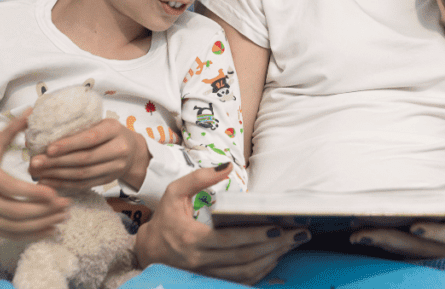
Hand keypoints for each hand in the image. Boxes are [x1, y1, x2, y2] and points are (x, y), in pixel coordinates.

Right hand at [0, 109, 70, 239]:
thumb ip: (11, 130)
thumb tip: (32, 109)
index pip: (10, 188)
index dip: (33, 193)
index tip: (55, 192)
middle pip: (14, 211)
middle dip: (43, 211)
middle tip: (66, 205)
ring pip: (14, 227)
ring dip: (41, 225)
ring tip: (63, 217)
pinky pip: (10, 236)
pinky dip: (31, 235)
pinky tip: (50, 230)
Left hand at [29, 118, 149, 189]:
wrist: (133, 151)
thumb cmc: (109, 133)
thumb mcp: (101, 123)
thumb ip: (80, 127)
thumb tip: (45, 132)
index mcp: (114, 129)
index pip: (90, 138)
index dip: (69, 144)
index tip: (48, 148)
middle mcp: (119, 149)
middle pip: (85, 159)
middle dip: (57, 162)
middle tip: (35, 162)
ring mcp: (115, 167)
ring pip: (82, 174)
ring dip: (57, 174)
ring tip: (37, 172)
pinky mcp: (108, 180)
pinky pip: (83, 184)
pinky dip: (63, 184)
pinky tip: (48, 181)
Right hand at [135, 165, 309, 283]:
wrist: (146, 251)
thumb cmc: (164, 219)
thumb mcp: (174, 193)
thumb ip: (199, 178)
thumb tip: (226, 166)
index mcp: (192, 239)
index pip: (229, 240)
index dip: (255, 235)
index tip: (279, 227)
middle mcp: (200, 261)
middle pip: (243, 258)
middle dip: (274, 247)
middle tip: (298, 235)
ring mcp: (206, 274)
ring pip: (244, 273)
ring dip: (271, 260)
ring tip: (292, 245)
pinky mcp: (210, 280)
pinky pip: (239, 280)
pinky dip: (260, 271)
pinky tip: (275, 258)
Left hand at [350, 193, 444, 257]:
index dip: (433, 232)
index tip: (415, 226)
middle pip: (416, 248)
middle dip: (387, 239)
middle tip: (360, 231)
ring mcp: (438, 256)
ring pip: (405, 252)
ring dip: (380, 242)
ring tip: (354, 234)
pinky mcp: (430, 256)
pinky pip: (404, 253)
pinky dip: (384, 246)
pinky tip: (364, 237)